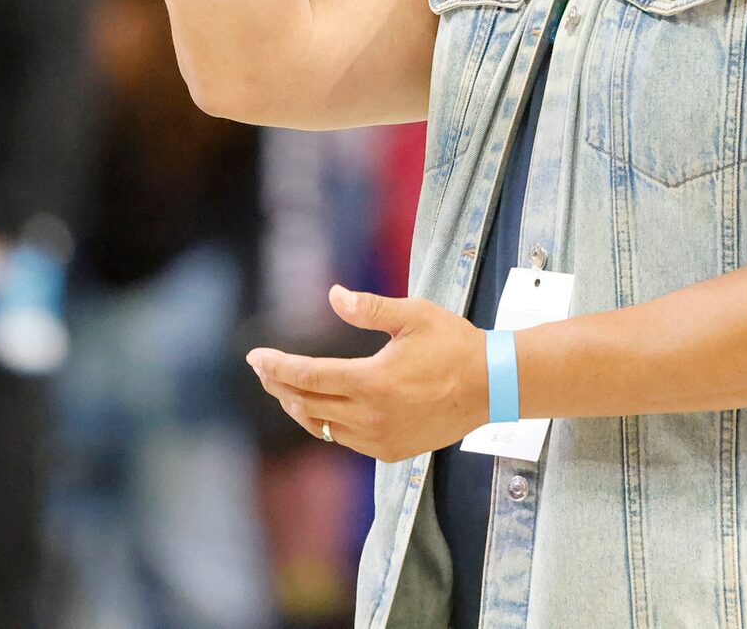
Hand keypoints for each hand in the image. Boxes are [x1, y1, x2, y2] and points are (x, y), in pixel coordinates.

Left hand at [247, 286, 490, 461]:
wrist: (491, 386)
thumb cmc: (454, 344)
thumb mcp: (413, 315)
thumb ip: (369, 308)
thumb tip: (333, 294)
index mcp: (372, 381)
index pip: (308, 376)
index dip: (277, 366)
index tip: (255, 357)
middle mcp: (370, 416)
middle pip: (307, 403)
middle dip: (280, 385)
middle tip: (263, 369)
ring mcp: (379, 439)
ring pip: (322, 427)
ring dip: (300, 407)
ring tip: (286, 389)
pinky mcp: (390, 451)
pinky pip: (344, 440)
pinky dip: (326, 424)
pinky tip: (322, 409)